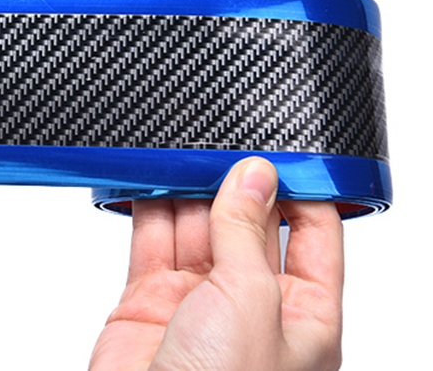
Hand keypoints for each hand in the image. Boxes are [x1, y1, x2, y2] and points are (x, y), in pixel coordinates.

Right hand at [90, 158, 342, 370]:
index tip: (280, 148)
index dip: (300, 188)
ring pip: (195, 222)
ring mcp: (197, 301)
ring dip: (186, 188)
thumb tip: (254, 173)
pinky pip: (150, 237)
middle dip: (232, 180)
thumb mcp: (251, 302)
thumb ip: (248, 230)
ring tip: (177, 152)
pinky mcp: (148, 298)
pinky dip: (145, 203)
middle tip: (217, 143)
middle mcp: (251, 306)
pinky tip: (145, 177)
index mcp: (303, 316)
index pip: (314, 235)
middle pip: (248, 220)